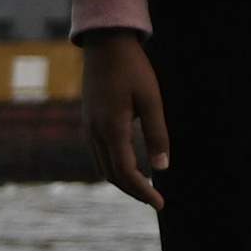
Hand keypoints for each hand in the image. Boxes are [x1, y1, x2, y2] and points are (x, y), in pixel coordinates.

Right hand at [86, 30, 167, 209]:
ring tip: (146, 188)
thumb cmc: (133, 70)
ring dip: (123, 181)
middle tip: (156, 200)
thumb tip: (162, 168)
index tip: (160, 203)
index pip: (126, 172)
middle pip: (111, 175)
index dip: (143, 191)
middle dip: (133, 191)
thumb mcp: (152, 100)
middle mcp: (95, 133)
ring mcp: (88, 129)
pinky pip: (99, 155)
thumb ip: (157, 134)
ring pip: (103, 167)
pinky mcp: (88, 123)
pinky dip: (114, 168)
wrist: (105, 46)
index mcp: (111, 129)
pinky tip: (130, 167)